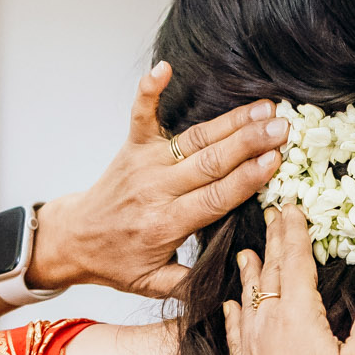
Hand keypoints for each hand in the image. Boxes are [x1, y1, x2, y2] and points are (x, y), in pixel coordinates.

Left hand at [29, 64, 289, 295]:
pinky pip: (140, 114)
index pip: (214, 197)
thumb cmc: (117, 262)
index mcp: (166, 224)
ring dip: (231, 120)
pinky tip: (164, 68)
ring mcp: (143, 164)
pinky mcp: (131, 147)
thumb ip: (192, 284)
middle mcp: (156, 189)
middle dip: (249, 143)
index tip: (276, 160)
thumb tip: (236, 282)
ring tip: (265, 106)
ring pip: (193, 138)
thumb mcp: (153, 285)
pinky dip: (150, 90)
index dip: (246, 178)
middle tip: (283, 127)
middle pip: (210, 162)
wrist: (72, 240)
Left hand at [224, 205, 354, 354]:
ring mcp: (250, 352)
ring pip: (248, 300)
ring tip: (248, 253)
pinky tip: (232, 310)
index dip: (293, 231)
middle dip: (273, 242)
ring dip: (251, 273)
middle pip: (269, 273)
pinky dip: (234, 314)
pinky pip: (234, 333)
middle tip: (271, 216)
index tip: (290, 206)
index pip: (294, 261)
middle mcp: (267, 327)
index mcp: (298, 316)